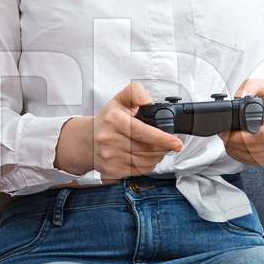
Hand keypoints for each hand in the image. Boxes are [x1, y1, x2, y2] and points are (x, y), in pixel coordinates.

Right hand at [56, 82, 184, 177]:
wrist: (86, 140)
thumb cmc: (107, 120)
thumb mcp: (120, 99)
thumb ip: (136, 93)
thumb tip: (150, 102)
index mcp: (113, 120)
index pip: (142, 132)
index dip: (162, 138)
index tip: (176, 143)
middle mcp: (109, 139)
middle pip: (147, 149)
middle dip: (163, 147)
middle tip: (168, 143)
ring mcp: (110, 157)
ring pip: (145, 162)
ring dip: (157, 157)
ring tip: (157, 149)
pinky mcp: (112, 170)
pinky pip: (139, 171)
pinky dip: (148, 165)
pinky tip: (147, 157)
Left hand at [221, 79, 263, 167]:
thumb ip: (250, 86)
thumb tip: (240, 96)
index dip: (242, 137)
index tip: (228, 133)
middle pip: (256, 149)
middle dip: (235, 144)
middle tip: (224, 137)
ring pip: (256, 159)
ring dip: (236, 152)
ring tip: (228, 142)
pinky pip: (258, 163)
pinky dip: (243, 158)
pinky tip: (237, 150)